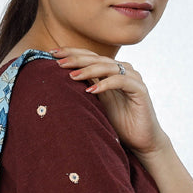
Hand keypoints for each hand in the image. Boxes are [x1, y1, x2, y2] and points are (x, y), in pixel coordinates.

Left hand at [52, 48, 167, 157]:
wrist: (141, 140)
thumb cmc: (119, 123)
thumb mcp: (97, 103)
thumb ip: (86, 87)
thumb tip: (61, 78)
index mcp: (111, 71)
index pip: (90, 56)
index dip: (72, 52)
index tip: (51, 53)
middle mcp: (123, 70)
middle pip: (97, 58)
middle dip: (76, 59)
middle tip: (59, 62)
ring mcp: (133, 78)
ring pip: (108, 67)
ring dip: (88, 71)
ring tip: (72, 76)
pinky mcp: (140, 90)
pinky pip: (121, 81)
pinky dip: (105, 84)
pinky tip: (91, 90)